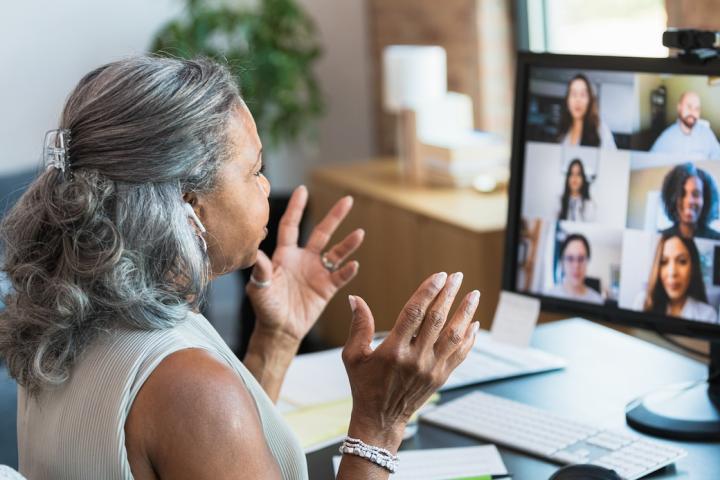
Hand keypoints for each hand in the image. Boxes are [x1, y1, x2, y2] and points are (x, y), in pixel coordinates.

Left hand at [246, 185, 364, 344]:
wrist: (279, 330)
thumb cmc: (265, 307)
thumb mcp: (259, 288)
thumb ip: (260, 269)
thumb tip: (256, 253)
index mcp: (285, 255)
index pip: (291, 225)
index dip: (297, 208)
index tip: (303, 190)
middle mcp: (304, 259)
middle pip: (322, 232)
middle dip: (335, 216)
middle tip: (348, 200)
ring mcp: (317, 272)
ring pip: (336, 253)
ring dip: (348, 243)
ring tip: (360, 233)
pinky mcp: (327, 288)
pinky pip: (340, 276)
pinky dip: (348, 270)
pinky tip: (354, 264)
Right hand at [341, 272, 479, 449]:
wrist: (381, 418)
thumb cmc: (364, 385)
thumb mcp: (353, 356)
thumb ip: (358, 326)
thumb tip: (354, 299)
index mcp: (393, 351)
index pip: (414, 314)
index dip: (428, 292)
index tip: (439, 276)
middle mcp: (415, 359)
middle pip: (437, 320)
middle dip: (448, 295)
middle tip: (457, 276)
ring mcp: (431, 369)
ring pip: (453, 336)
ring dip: (465, 313)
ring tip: (473, 294)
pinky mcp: (441, 377)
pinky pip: (460, 354)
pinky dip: (469, 338)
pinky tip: (474, 323)